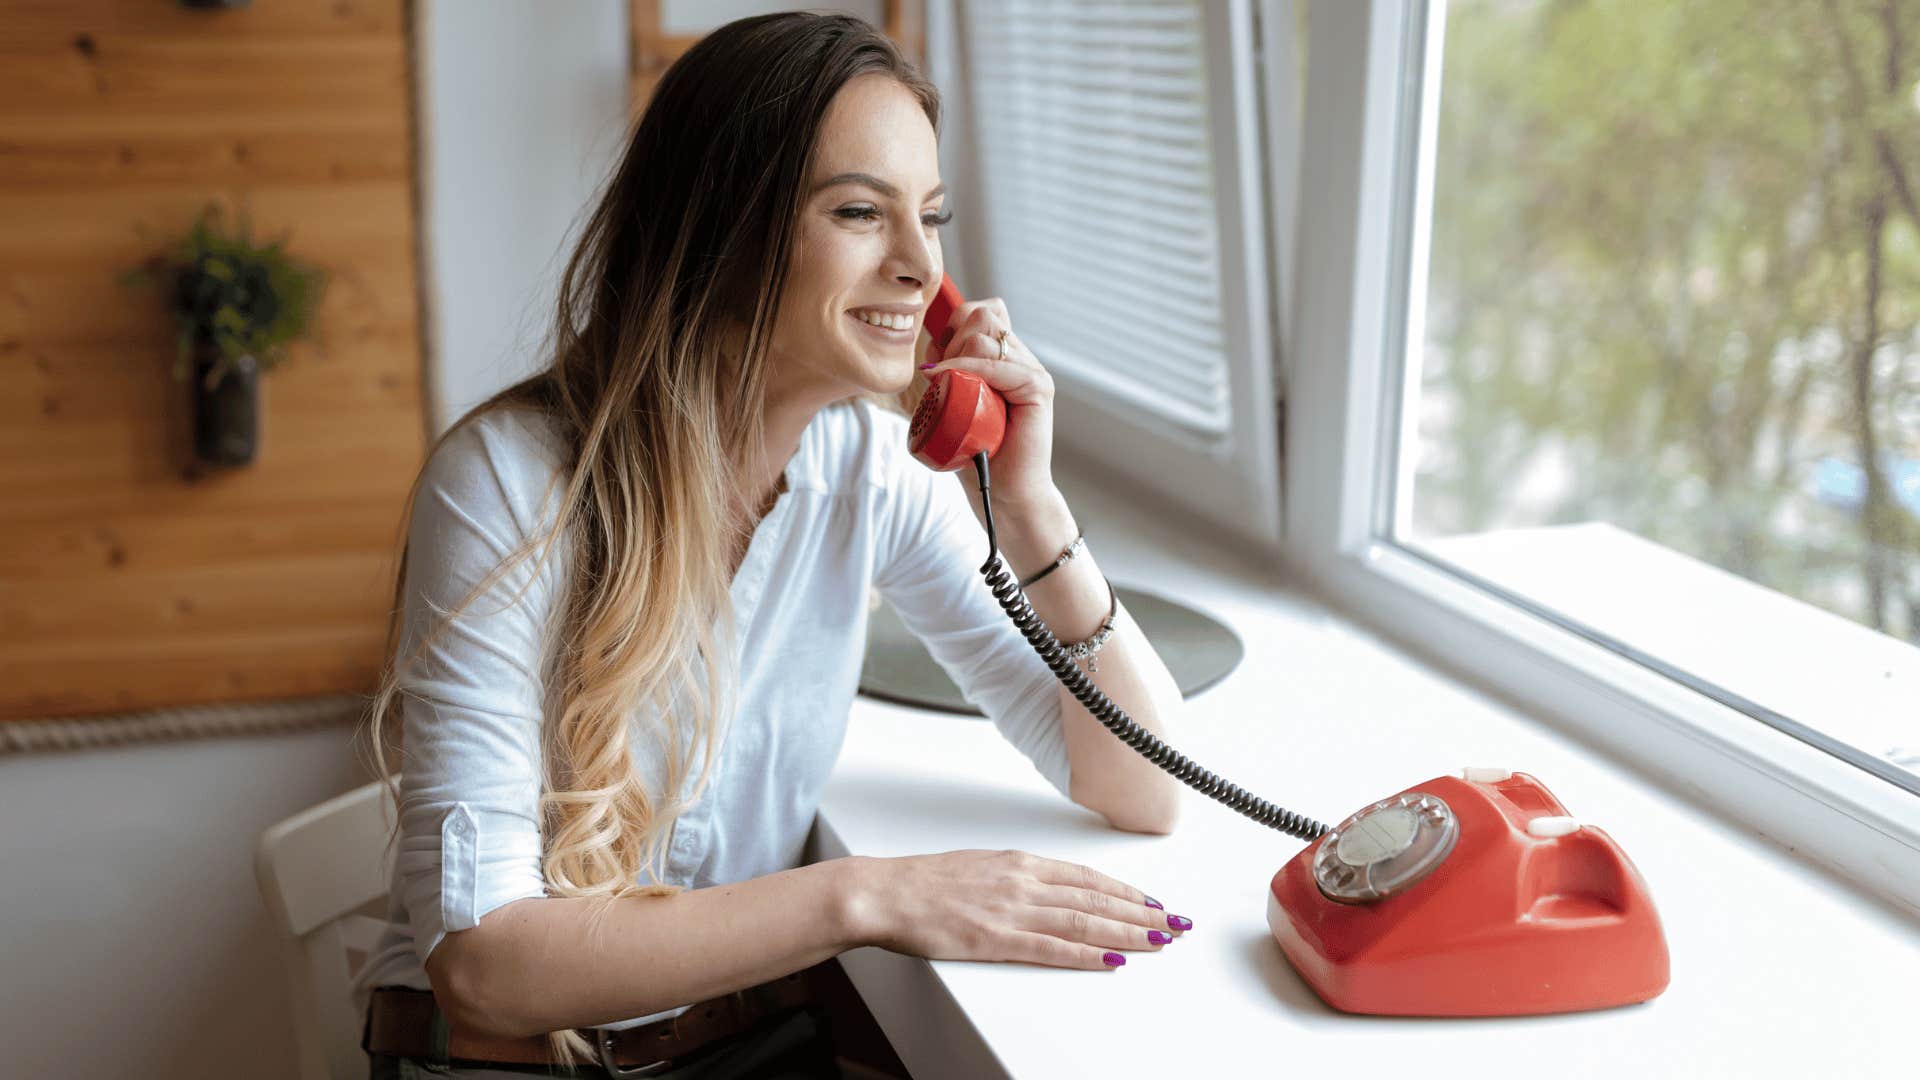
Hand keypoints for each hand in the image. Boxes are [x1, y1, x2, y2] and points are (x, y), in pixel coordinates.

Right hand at [845, 850, 1187, 969]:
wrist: (884, 892)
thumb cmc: (922, 882)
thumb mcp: (978, 866)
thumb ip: (1014, 877)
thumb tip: (1042, 889)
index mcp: (1019, 862)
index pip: (1087, 879)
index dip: (1126, 892)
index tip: (1154, 903)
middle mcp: (1024, 881)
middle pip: (1096, 900)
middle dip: (1142, 913)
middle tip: (1177, 924)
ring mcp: (1012, 910)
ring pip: (1085, 922)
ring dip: (1129, 932)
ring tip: (1162, 941)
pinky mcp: (996, 939)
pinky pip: (1053, 949)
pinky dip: (1088, 955)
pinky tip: (1114, 961)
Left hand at [922, 298, 1055, 507]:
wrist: (1000, 492)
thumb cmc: (974, 452)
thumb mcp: (950, 400)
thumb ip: (947, 368)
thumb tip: (933, 341)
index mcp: (1003, 357)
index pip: (979, 311)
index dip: (952, 327)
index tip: (937, 360)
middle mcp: (1020, 358)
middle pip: (980, 314)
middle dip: (951, 339)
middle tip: (942, 377)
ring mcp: (1031, 371)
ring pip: (984, 334)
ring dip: (956, 357)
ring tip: (952, 390)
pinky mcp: (1037, 388)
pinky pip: (997, 363)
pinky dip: (967, 368)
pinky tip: (949, 381)